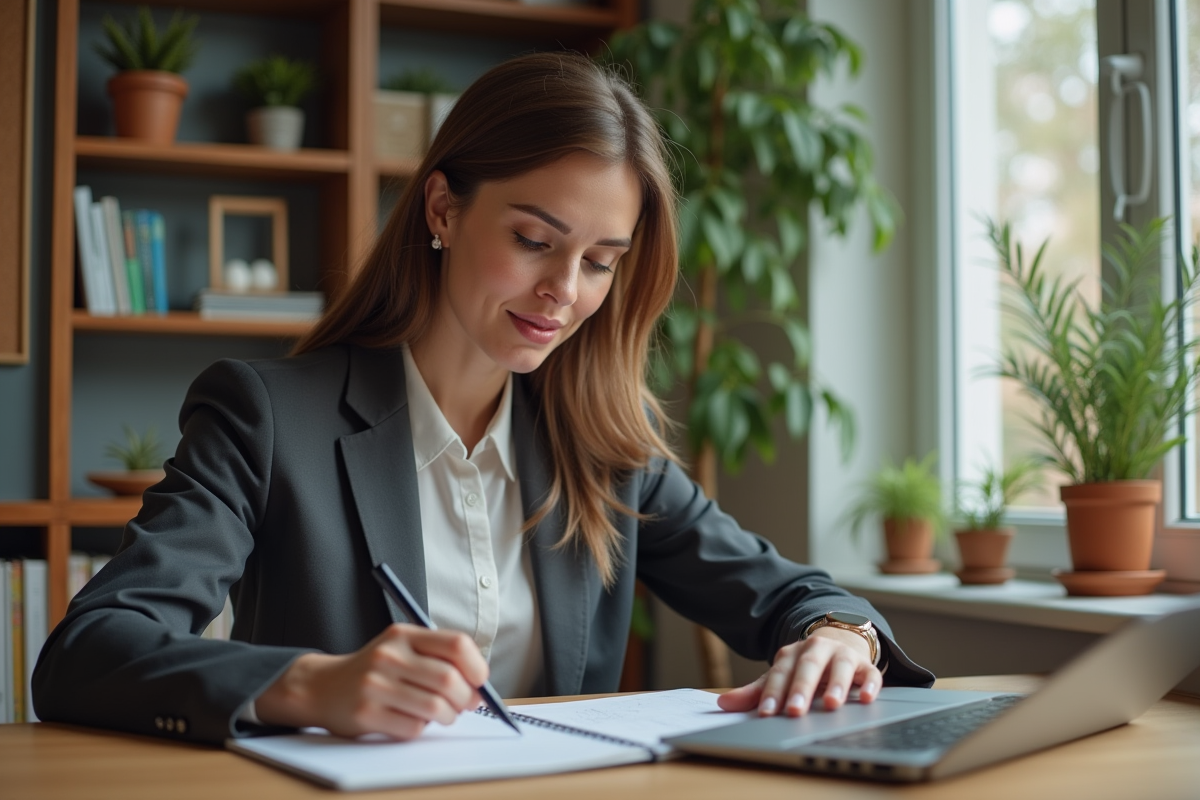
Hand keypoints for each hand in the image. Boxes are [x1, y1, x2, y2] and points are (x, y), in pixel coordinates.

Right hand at [255, 623, 487, 739]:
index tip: (480, 681)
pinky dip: (421, 728)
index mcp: (403, 635)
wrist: (323, 687)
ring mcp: (376, 685)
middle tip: (464, 705)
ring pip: (435, 707)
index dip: (477, 666)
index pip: (456, 644)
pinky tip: (410, 719)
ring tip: (441, 714)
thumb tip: (479, 690)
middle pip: (449, 679)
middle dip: (465, 698)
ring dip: (447, 717)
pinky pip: (413, 728)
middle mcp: (389, 656)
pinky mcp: (367, 713)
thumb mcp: (402, 649)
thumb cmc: (376, 670)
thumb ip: (439, 659)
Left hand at [717, 626, 881, 716]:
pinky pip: (870, 673)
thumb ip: (755, 691)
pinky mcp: (865, 664)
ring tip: (830, 705)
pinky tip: (867, 699)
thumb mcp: (781, 676)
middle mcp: (817, 650)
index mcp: (791, 654)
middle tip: (794, 710)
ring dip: (836, 685)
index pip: (779, 673)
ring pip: (840, 666)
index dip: (772, 693)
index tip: (765, 713)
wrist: (839, 639)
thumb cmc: (806, 666)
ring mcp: (842, 655)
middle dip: (800, 689)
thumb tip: (723, 704)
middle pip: (808, 667)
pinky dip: (871, 685)